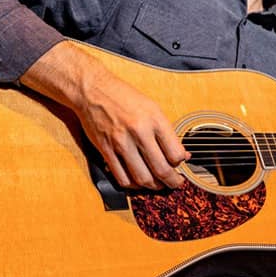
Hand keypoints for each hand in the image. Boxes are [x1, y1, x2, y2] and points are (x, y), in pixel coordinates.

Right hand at [75, 74, 189, 190]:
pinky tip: (138, 181)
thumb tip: (182, 155)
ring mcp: (121, 143)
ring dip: (154, 186)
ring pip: (142, 177)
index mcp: (154, 119)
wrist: (93, 90)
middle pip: (161, 169)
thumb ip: (167, 132)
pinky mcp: (106, 150)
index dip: (181, 164)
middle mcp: (139, 132)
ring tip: (159, 185)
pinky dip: (132, 185)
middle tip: (175, 183)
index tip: (181, 166)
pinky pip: (121, 177)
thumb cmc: (124, 97)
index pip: (175, 153)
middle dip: (172, 182)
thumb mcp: (153, 107)